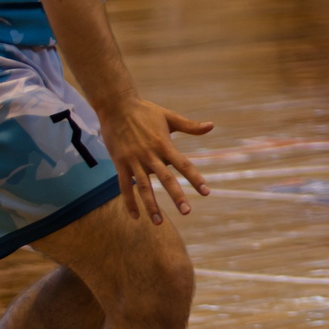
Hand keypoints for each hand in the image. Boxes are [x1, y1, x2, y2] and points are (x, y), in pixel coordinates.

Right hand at [100, 95, 214, 223]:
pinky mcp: (120, 164)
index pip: (184, 165)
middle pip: (166, 179)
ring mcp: (134, 160)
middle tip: (187, 212)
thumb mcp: (169, 117)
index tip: (206, 193)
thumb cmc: (145, 111)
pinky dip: (130, 202)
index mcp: (165, 145)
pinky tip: (135, 216)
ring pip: (144, 187)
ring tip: (158, 222)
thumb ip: (190, 126)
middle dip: (176, 196)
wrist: (116, 106)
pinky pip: (125, 186)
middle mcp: (150, 155)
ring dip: (151, 205)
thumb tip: (212, 126)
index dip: (196, 179)